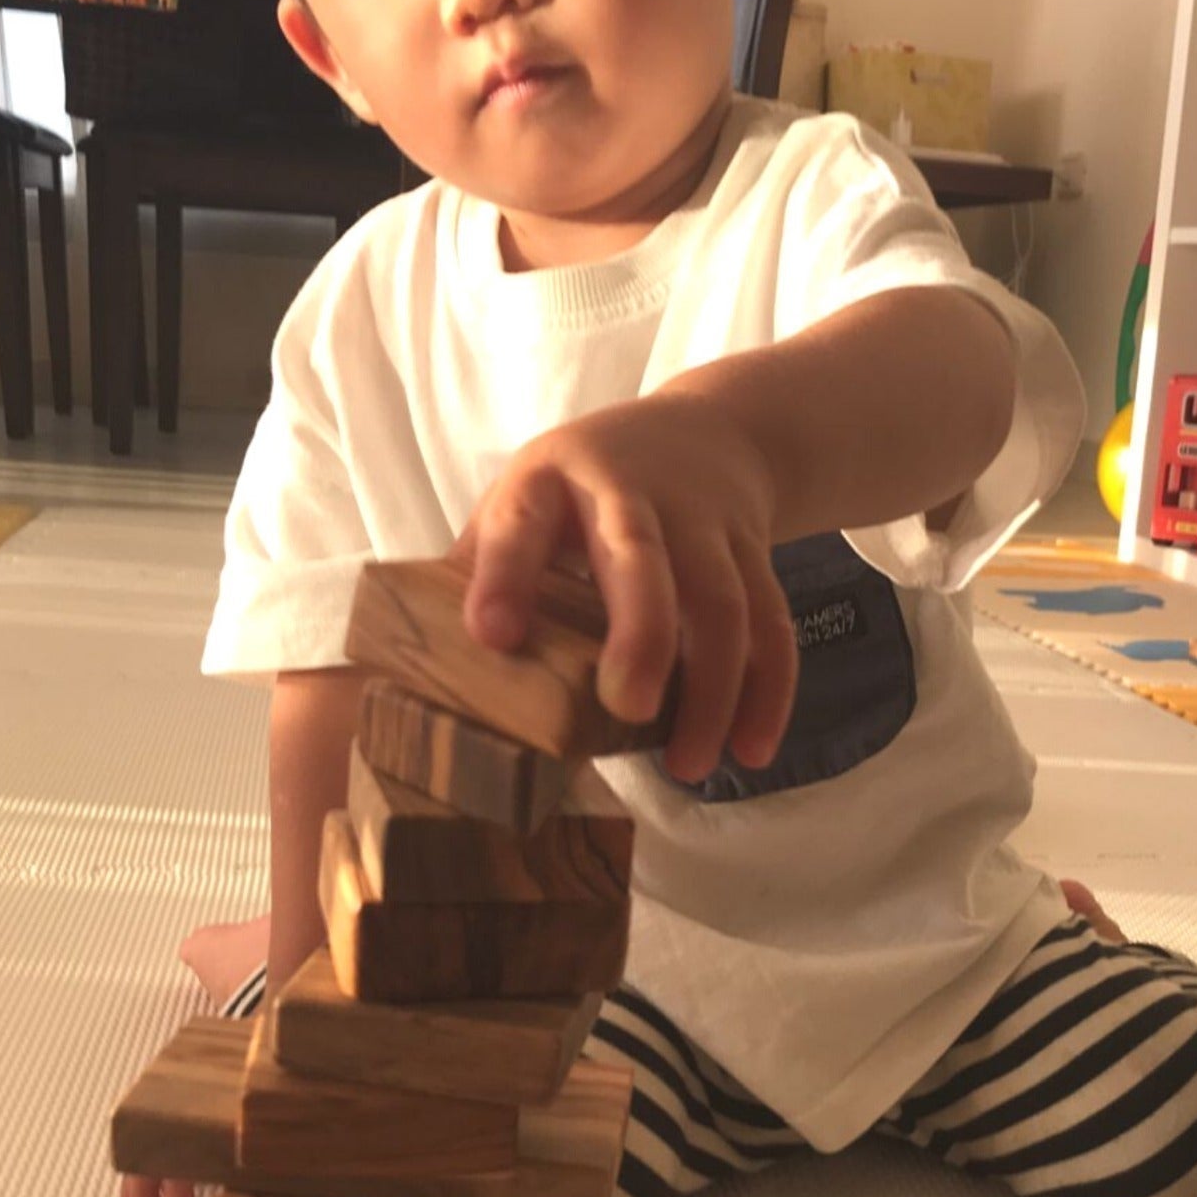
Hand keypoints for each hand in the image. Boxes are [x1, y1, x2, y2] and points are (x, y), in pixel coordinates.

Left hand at [450, 389, 798, 785]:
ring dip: (714, 689)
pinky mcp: (754, 550)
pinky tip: (751, 748)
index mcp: (549, 480)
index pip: (521, 524)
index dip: (505, 575)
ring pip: (723, 602)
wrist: (712, 433)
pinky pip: (771, 623)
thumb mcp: (527, 499)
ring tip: (688, 764)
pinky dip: (769, 690)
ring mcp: (703, 519)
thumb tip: (425, 668)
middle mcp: (630, 491)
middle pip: (643, 558)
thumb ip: (487, 567)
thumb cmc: (589, 487)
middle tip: (631, 708)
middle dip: (641, 633)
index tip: (493, 637)